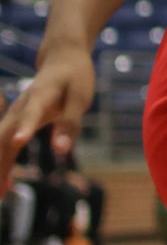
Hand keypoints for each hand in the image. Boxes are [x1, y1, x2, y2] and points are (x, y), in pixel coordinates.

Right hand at [0, 47, 94, 191]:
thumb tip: (62, 151)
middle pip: (4, 135)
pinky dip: (3, 163)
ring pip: (0, 143)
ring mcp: (15, 115)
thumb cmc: (75, 77)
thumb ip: (70, 122)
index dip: (25, 127)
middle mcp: (21, 107)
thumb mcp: (81, 97)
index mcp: (40, 97)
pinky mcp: (16, 122)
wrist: (61, 58)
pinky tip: (6, 186)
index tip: (19, 142)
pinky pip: (5, 145)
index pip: (30, 113)